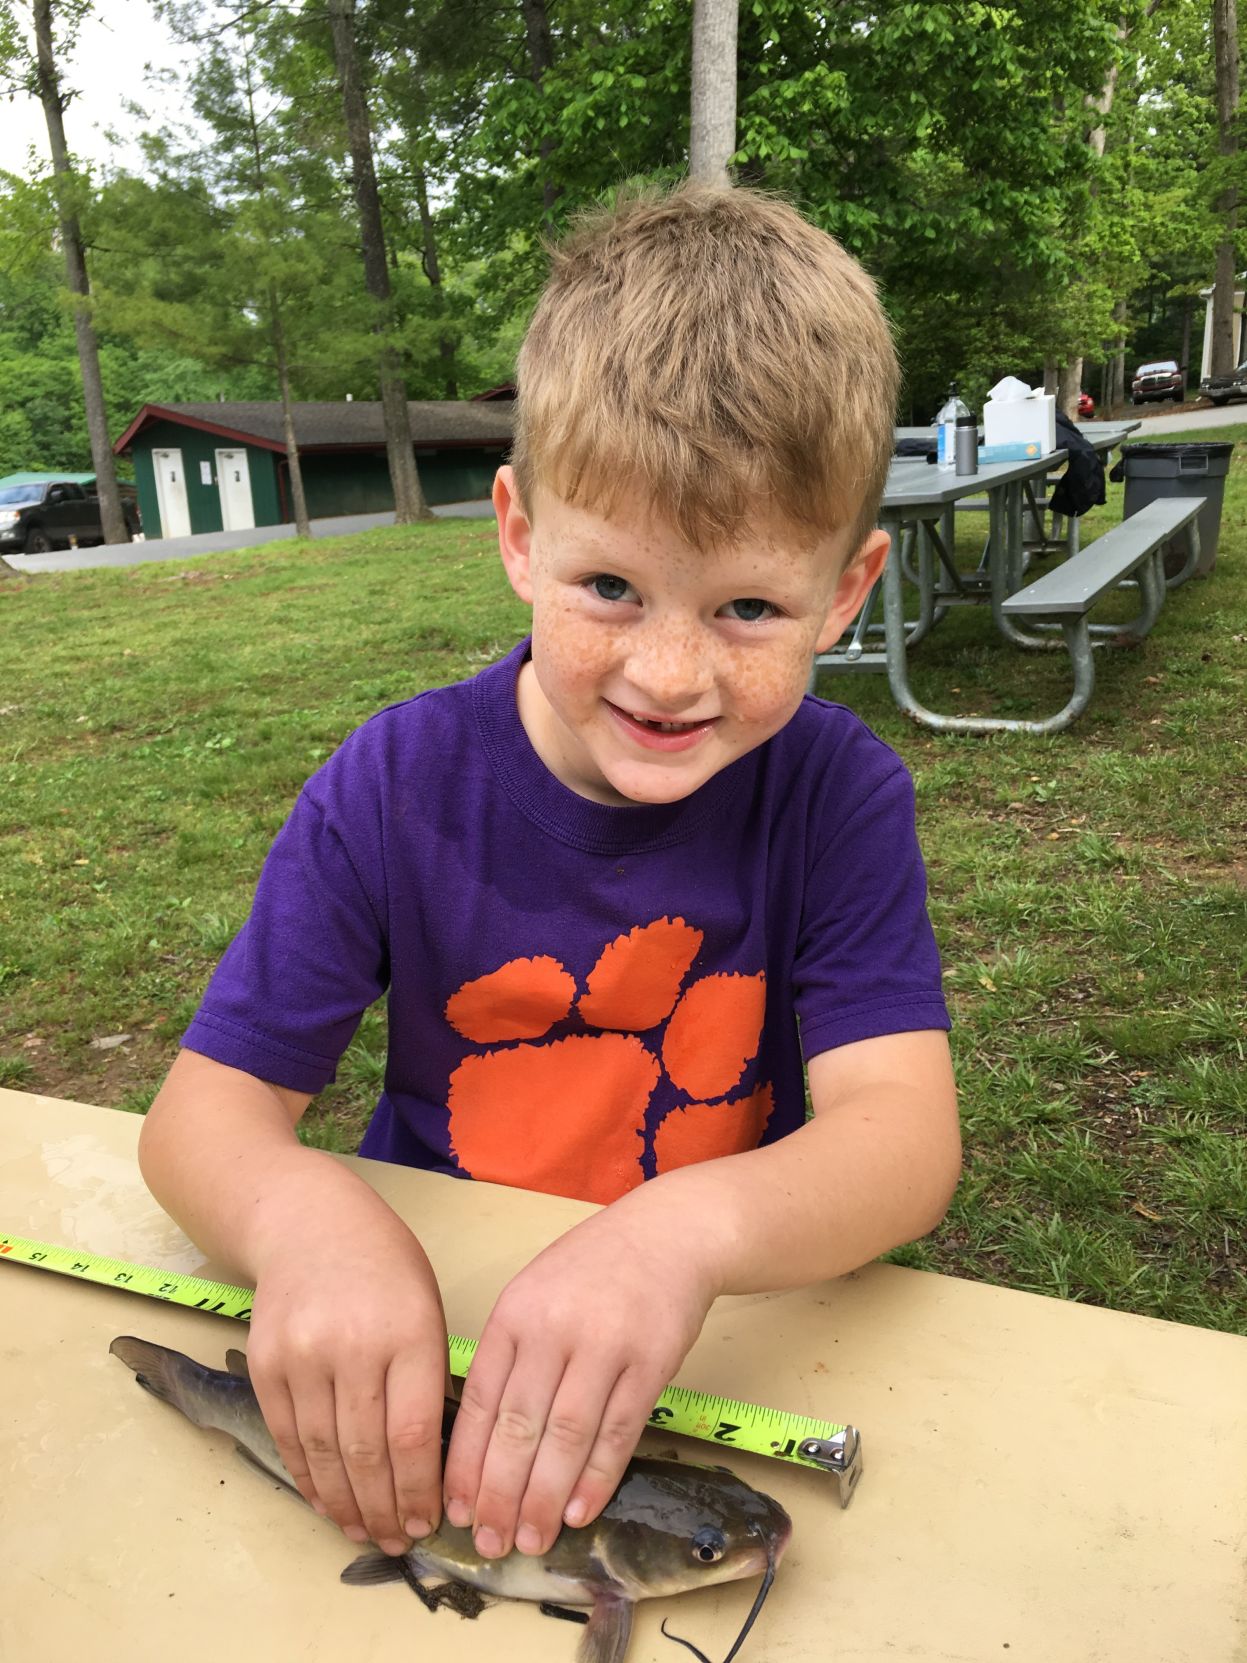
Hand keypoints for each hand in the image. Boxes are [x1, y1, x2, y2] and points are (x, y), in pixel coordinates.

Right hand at [245, 1203, 448, 1556]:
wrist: (306, 1222)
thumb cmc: (383, 1265)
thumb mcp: (426, 1306)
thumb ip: (429, 1376)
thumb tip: (432, 1463)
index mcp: (408, 1331)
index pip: (415, 1432)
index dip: (420, 1489)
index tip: (430, 1522)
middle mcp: (352, 1346)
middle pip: (367, 1452)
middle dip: (385, 1509)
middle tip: (399, 1542)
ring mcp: (302, 1356)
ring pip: (324, 1453)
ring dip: (346, 1505)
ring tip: (365, 1534)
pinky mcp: (264, 1365)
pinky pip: (288, 1437)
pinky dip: (307, 1478)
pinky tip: (326, 1501)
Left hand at [441, 1187, 723, 1559]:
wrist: (668, 1234)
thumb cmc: (592, 1269)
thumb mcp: (533, 1293)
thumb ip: (508, 1355)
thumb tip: (479, 1440)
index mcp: (514, 1314)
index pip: (479, 1401)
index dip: (465, 1463)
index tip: (455, 1511)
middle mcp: (554, 1330)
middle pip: (518, 1426)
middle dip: (499, 1495)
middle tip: (490, 1545)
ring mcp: (605, 1345)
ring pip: (566, 1436)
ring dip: (545, 1498)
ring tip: (531, 1541)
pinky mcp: (650, 1361)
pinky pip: (618, 1430)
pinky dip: (597, 1477)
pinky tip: (578, 1511)